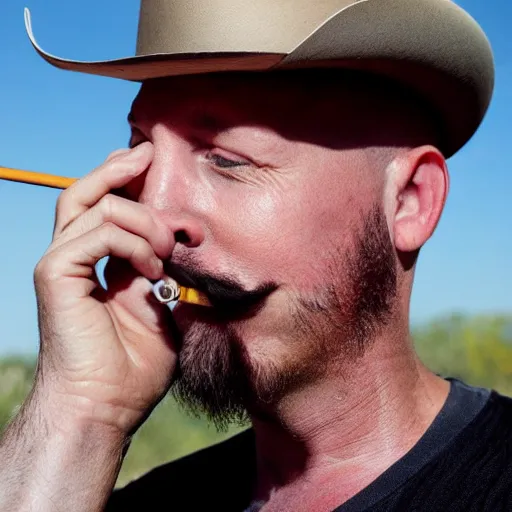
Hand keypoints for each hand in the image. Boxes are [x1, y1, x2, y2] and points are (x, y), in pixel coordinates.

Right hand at [33, 142, 176, 434]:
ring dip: (145, 221)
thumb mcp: (162, 308)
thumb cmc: (135, 366)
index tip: (150, 158)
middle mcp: (75, 255)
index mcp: (98, 264)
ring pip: (100, 205)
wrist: (106, 405)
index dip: (124, 177)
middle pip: (89, 191)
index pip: (103, 204)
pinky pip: (98, 233)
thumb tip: (180, 241)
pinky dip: (133, 243)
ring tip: (168, 250)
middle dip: (127, 175)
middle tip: (157, 172)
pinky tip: (152, 268)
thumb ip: (164, 272)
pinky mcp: (56, 273)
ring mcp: (61, 262)